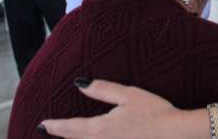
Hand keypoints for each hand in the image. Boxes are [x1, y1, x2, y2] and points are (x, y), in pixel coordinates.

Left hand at [41, 79, 178, 138]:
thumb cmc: (155, 112)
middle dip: (61, 135)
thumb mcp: (128, 95)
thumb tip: (80, 84)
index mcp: (100, 128)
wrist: (175, 134)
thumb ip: (102, 90)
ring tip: (67, 136)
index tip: (42, 124)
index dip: (54, 126)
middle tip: (47, 131)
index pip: (70, 127)